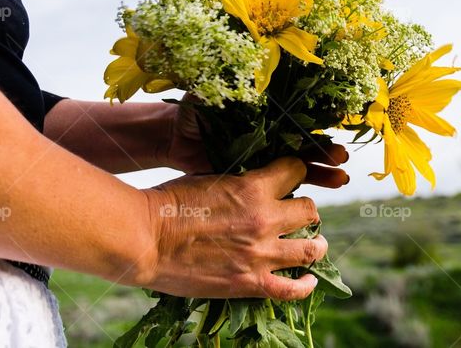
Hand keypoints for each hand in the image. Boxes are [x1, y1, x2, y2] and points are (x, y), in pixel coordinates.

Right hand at [136, 157, 325, 298]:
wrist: (145, 239)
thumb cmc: (169, 204)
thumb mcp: (210, 178)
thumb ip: (240, 182)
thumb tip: (257, 182)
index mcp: (254, 188)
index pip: (298, 170)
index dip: (297, 172)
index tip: (293, 178)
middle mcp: (265, 219)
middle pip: (310, 211)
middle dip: (307, 212)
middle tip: (299, 217)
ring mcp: (261, 254)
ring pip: (312, 249)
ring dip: (315, 245)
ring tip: (314, 245)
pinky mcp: (250, 282)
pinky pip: (292, 289)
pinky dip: (305, 285)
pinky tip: (308, 281)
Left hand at [164, 94, 351, 187]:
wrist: (172, 138)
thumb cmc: (193, 110)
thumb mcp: (212, 90)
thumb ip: (229, 81)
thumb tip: (245, 62)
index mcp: (268, 112)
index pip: (302, 115)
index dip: (320, 117)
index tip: (338, 117)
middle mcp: (272, 134)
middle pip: (306, 142)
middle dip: (326, 149)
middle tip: (341, 155)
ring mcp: (265, 157)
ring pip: (300, 165)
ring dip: (322, 171)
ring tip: (340, 179)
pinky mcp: (254, 179)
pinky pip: (281, 185)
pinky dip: (299, 191)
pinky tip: (314, 200)